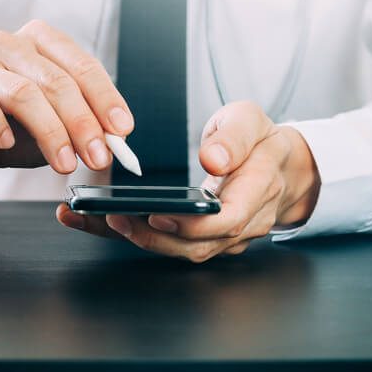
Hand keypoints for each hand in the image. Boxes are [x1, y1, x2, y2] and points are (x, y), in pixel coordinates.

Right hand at [0, 20, 133, 193]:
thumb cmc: (8, 128)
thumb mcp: (54, 127)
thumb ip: (84, 127)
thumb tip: (116, 140)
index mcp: (38, 42)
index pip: (80, 64)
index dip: (105, 98)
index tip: (122, 131)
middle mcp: (7, 44)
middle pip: (55, 81)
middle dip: (82, 123)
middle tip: (98, 157)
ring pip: (22, 93)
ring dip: (50, 132)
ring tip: (64, 163)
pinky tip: (7, 143)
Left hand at [56, 100, 320, 261]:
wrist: (279, 166)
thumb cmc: (260, 141)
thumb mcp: (252, 121)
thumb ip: (234, 137)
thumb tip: (214, 159)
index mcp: (257, 191)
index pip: (227, 220)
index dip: (191, 224)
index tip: (158, 215)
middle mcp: (241, 223)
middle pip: (197, 245)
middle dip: (152, 237)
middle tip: (113, 218)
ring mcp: (222, 237)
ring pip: (179, 250)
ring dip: (135, 239)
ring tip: (92, 219)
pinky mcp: (201, 238)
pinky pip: (168, 242)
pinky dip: (131, 234)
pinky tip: (94, 221)